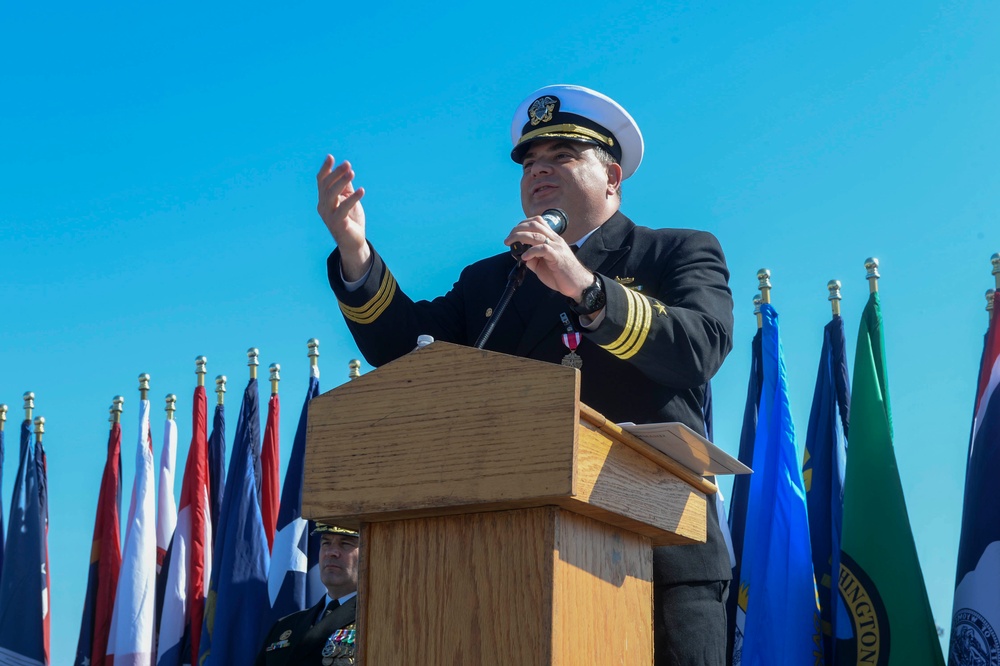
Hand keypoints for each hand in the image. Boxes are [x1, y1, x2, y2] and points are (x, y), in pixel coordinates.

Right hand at [317, 155, 370, 280]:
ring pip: (331, 195)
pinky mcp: (338, 223)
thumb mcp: (348, 200)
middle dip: (336, 173)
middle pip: (326, 186)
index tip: (331, 157)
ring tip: (352, 172)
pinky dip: (352, 199)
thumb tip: (347, 171)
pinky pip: (343, 208)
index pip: (321, 181)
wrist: (353, 242)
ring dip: (342, 182)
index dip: (325, 169)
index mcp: (324, 199)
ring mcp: (329, 215)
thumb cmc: (350, 219)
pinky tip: (362, 190)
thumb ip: (346, 187)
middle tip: (347, 164)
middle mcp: (323, 206)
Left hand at [504, 217, 593, 301]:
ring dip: (520, 237)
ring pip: (536, 235)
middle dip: (518, 229)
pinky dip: (531, 251)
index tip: (513, 233)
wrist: (577, 285)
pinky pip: (543, 249)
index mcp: (552, 239)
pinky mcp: (557, 257)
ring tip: (510, 244)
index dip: (523, 224)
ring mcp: (557, 247)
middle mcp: (555, 240)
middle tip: (508, 239)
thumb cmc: (561, 274)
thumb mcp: (543, 264)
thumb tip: (520, 255)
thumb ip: (532, 258)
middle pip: (535, 225)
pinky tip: (525, 257)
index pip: (538, 222)